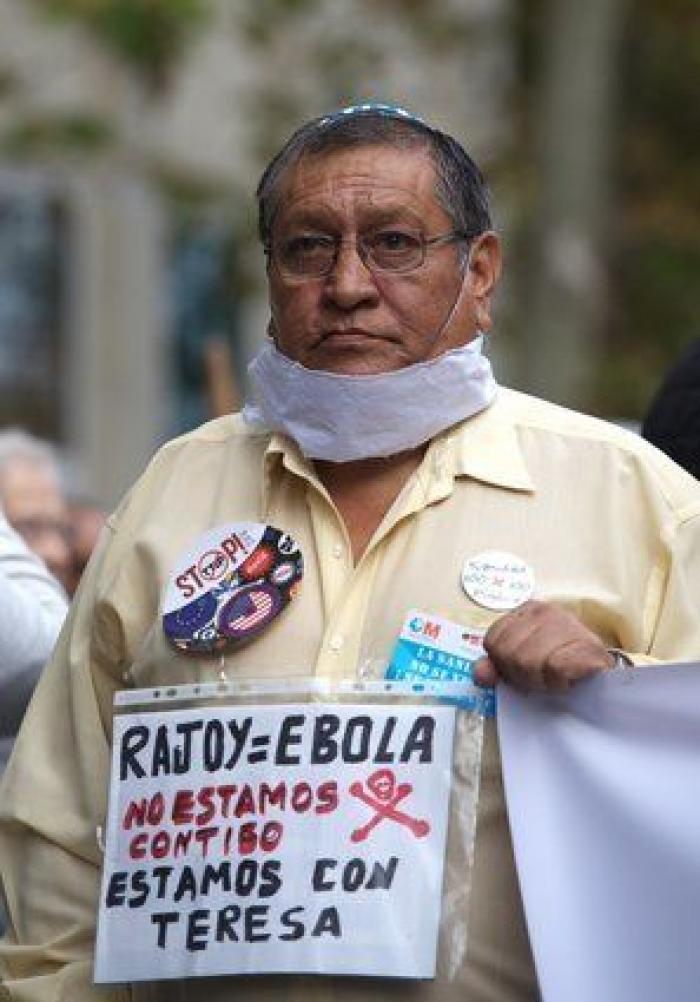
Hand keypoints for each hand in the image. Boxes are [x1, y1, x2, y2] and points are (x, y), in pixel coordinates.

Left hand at [473, 600, 614, 692]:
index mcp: (524, 611)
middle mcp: (543, 611)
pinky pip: (554, 668)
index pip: (492, 642)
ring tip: (555, 678)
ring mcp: (566, 624)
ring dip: (542, 681)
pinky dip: (558, 682)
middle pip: (509, 654)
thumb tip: (480, 673)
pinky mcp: (586, 645)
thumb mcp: (522, 660)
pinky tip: (568, 679)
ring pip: (529, 662)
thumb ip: (497, 664)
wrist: (602, 671)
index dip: (504, 664)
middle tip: (542, 676)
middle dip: (522, 675)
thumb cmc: (560, 662)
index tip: (524, 670)